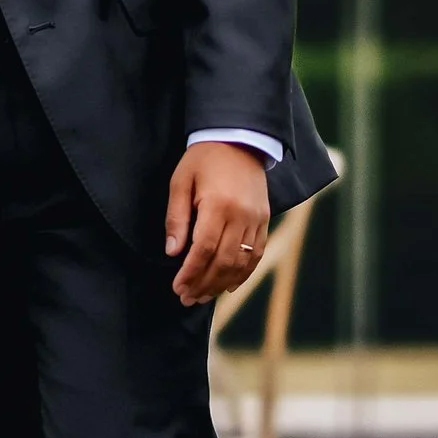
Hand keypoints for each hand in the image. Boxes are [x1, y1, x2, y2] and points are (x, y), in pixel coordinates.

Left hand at [165, 140, 270, 305]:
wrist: (239, 139)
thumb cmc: (203, 159)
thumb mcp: (180, 182)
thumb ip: (176, 218)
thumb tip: (172, 252)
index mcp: (218, 205)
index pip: (204, 249)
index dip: (191, 272)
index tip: (177, 287)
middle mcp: (242, 215)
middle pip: (224, 260)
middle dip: (204, 283)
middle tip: (187, 298)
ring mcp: (257, 219)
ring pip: (242, 261)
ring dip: (222, 283)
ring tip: (203, 296)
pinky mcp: (265, 219)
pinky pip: (257, 253)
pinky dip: (244, 273)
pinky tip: (229, 285)